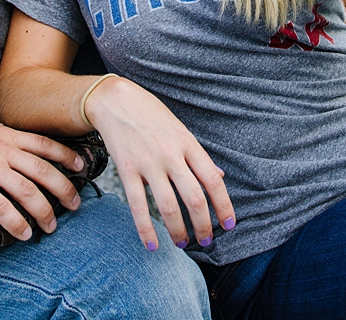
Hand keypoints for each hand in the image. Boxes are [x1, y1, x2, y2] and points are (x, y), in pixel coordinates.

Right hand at [0, 119, 83, 241]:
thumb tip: (11, 137)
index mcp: (4, 136)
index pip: (44, 145)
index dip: (66, 157)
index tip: (81, 167)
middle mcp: (1, 150)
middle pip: (43, 170)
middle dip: (64, 189)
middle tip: (74, 204)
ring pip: (27, 191)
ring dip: (44, 211)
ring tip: (51, 226)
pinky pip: (1, 207)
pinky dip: (17, 223)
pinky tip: (24, 234)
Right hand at [84, 76, 235, 250]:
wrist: (116, 100)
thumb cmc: (151, 115)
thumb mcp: (181, 130)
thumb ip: (198, 156)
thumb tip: (219, 177)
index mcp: (188, 144)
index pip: (213, 180)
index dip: (224, 206)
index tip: (229, 225)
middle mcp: (171, 155)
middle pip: (194, 198)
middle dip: (203, 226)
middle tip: (206, 241)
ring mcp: (148, 163)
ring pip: (168, 206)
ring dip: (178, 231)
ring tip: (182, 244)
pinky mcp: (126, 170)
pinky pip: (138, 206)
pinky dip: (146, 229)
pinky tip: (153, 245)